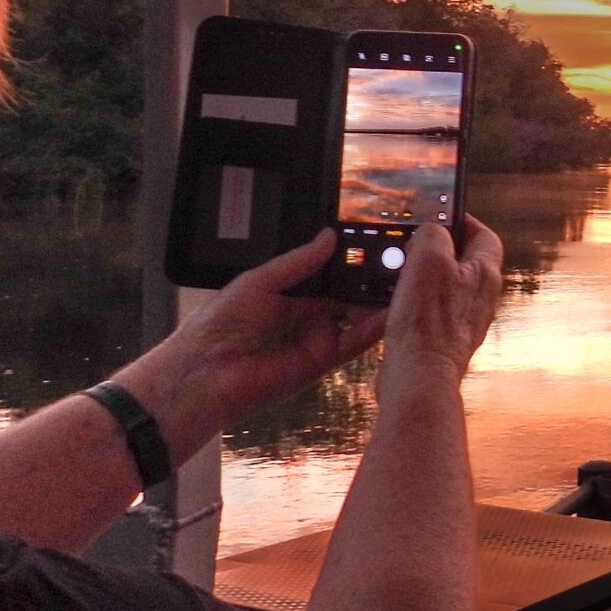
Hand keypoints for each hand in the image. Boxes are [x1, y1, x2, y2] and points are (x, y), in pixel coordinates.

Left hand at [118, 230, 388, 456]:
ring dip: (380, 301)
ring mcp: (317, 338)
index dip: (353, 261)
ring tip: (404, 281)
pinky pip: (355, 342)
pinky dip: (375, 327)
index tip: (377, 246)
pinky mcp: (324, 361)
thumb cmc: (219, 326)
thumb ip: (299, 261)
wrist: (206, 373)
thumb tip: (329, 237)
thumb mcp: (260, 281)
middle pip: (350, 294)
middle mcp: (307, 316)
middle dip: (372, 280)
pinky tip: (392, 309)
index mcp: (290, 293)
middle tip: (400, 263)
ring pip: (358, 316)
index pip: (331, 274)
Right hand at [375, 217, 504, 392]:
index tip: (441, 216)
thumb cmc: (428, 324)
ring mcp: (464, 318)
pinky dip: (411, 303)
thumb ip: (433, 234)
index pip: (484, 235)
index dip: (463, 222)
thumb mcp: (428, 260)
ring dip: (420, 277)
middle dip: (436, 250)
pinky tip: (393, 305)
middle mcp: (480, 297)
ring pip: (442, 285)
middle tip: (413, 246)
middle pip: (462, 260)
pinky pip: (429, 310)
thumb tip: (431, 231)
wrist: (419, 377)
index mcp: (485, 274)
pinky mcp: (444, 337)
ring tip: (398, 275)